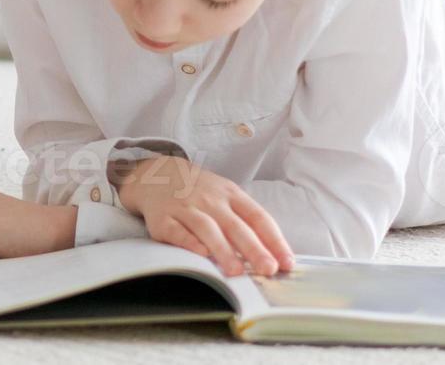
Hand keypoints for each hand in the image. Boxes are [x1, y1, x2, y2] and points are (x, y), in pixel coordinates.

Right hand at [118, 156, 295, 276]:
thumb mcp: (226, 195)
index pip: (258, 217)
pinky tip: (201, 254)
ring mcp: (186, 208)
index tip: (286, 262)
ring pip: (208, 229)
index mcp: (232, 195)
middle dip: (254, 249)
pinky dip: (189, 242)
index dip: (274, 240)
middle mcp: (211, 200)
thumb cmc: (199, 191)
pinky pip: (176, 231)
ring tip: (236, 271)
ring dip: (223, 250)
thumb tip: (272, 254)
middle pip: (236, 226)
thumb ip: (245, 221)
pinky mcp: (163, 218)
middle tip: (268, 269)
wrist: (157, 173)